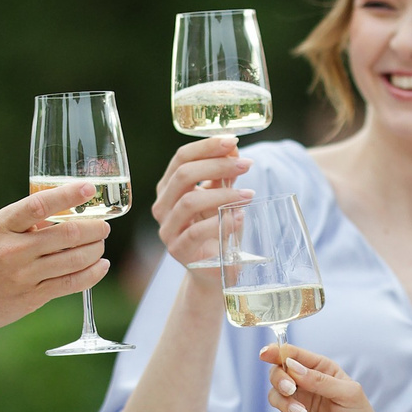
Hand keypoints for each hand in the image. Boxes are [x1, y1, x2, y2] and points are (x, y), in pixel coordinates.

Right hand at [0, 182, 110, 341]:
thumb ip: (28, 221)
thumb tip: (69, 211)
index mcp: (3, 225)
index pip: (39, 205)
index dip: (67, 195)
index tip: (88, 189)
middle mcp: (14, 249)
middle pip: (67, 234)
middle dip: (95, 228)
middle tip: (104, 226)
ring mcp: (24, 275)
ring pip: (75, 259)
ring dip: (96, 250)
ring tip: (100, 244)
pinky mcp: (33, 297)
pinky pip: (72, 283)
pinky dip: (93, 273)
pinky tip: (101, 265)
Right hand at [150, 136, 252, 271]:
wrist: (214, 270)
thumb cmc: (217, 229)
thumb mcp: (222, 197)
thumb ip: (224, 175)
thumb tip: (233, 149)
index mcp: (169, 187)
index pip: (181, 158)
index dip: (206, 147)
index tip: (232, 141)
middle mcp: (163, 206)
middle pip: (184, 175)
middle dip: (217, 165)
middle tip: (246, 165)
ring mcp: (167, 229)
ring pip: (189, 201)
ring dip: (223, 194)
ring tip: (249, 194)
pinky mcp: (178, 250)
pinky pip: (195, 233)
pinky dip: (220, 223)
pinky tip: (239, 218)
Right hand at [262, 344, 399, 411]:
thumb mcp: (349, 395)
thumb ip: (321, 380)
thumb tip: (293, 367)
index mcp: (322, 371)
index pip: (295, 356)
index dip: (278, 352)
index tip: (266, 353)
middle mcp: (307, 387)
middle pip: (278, 373)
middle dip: (279, 379)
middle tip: (290, 389)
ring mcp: (298, 407)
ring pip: (274, 396)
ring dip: (284, 403)